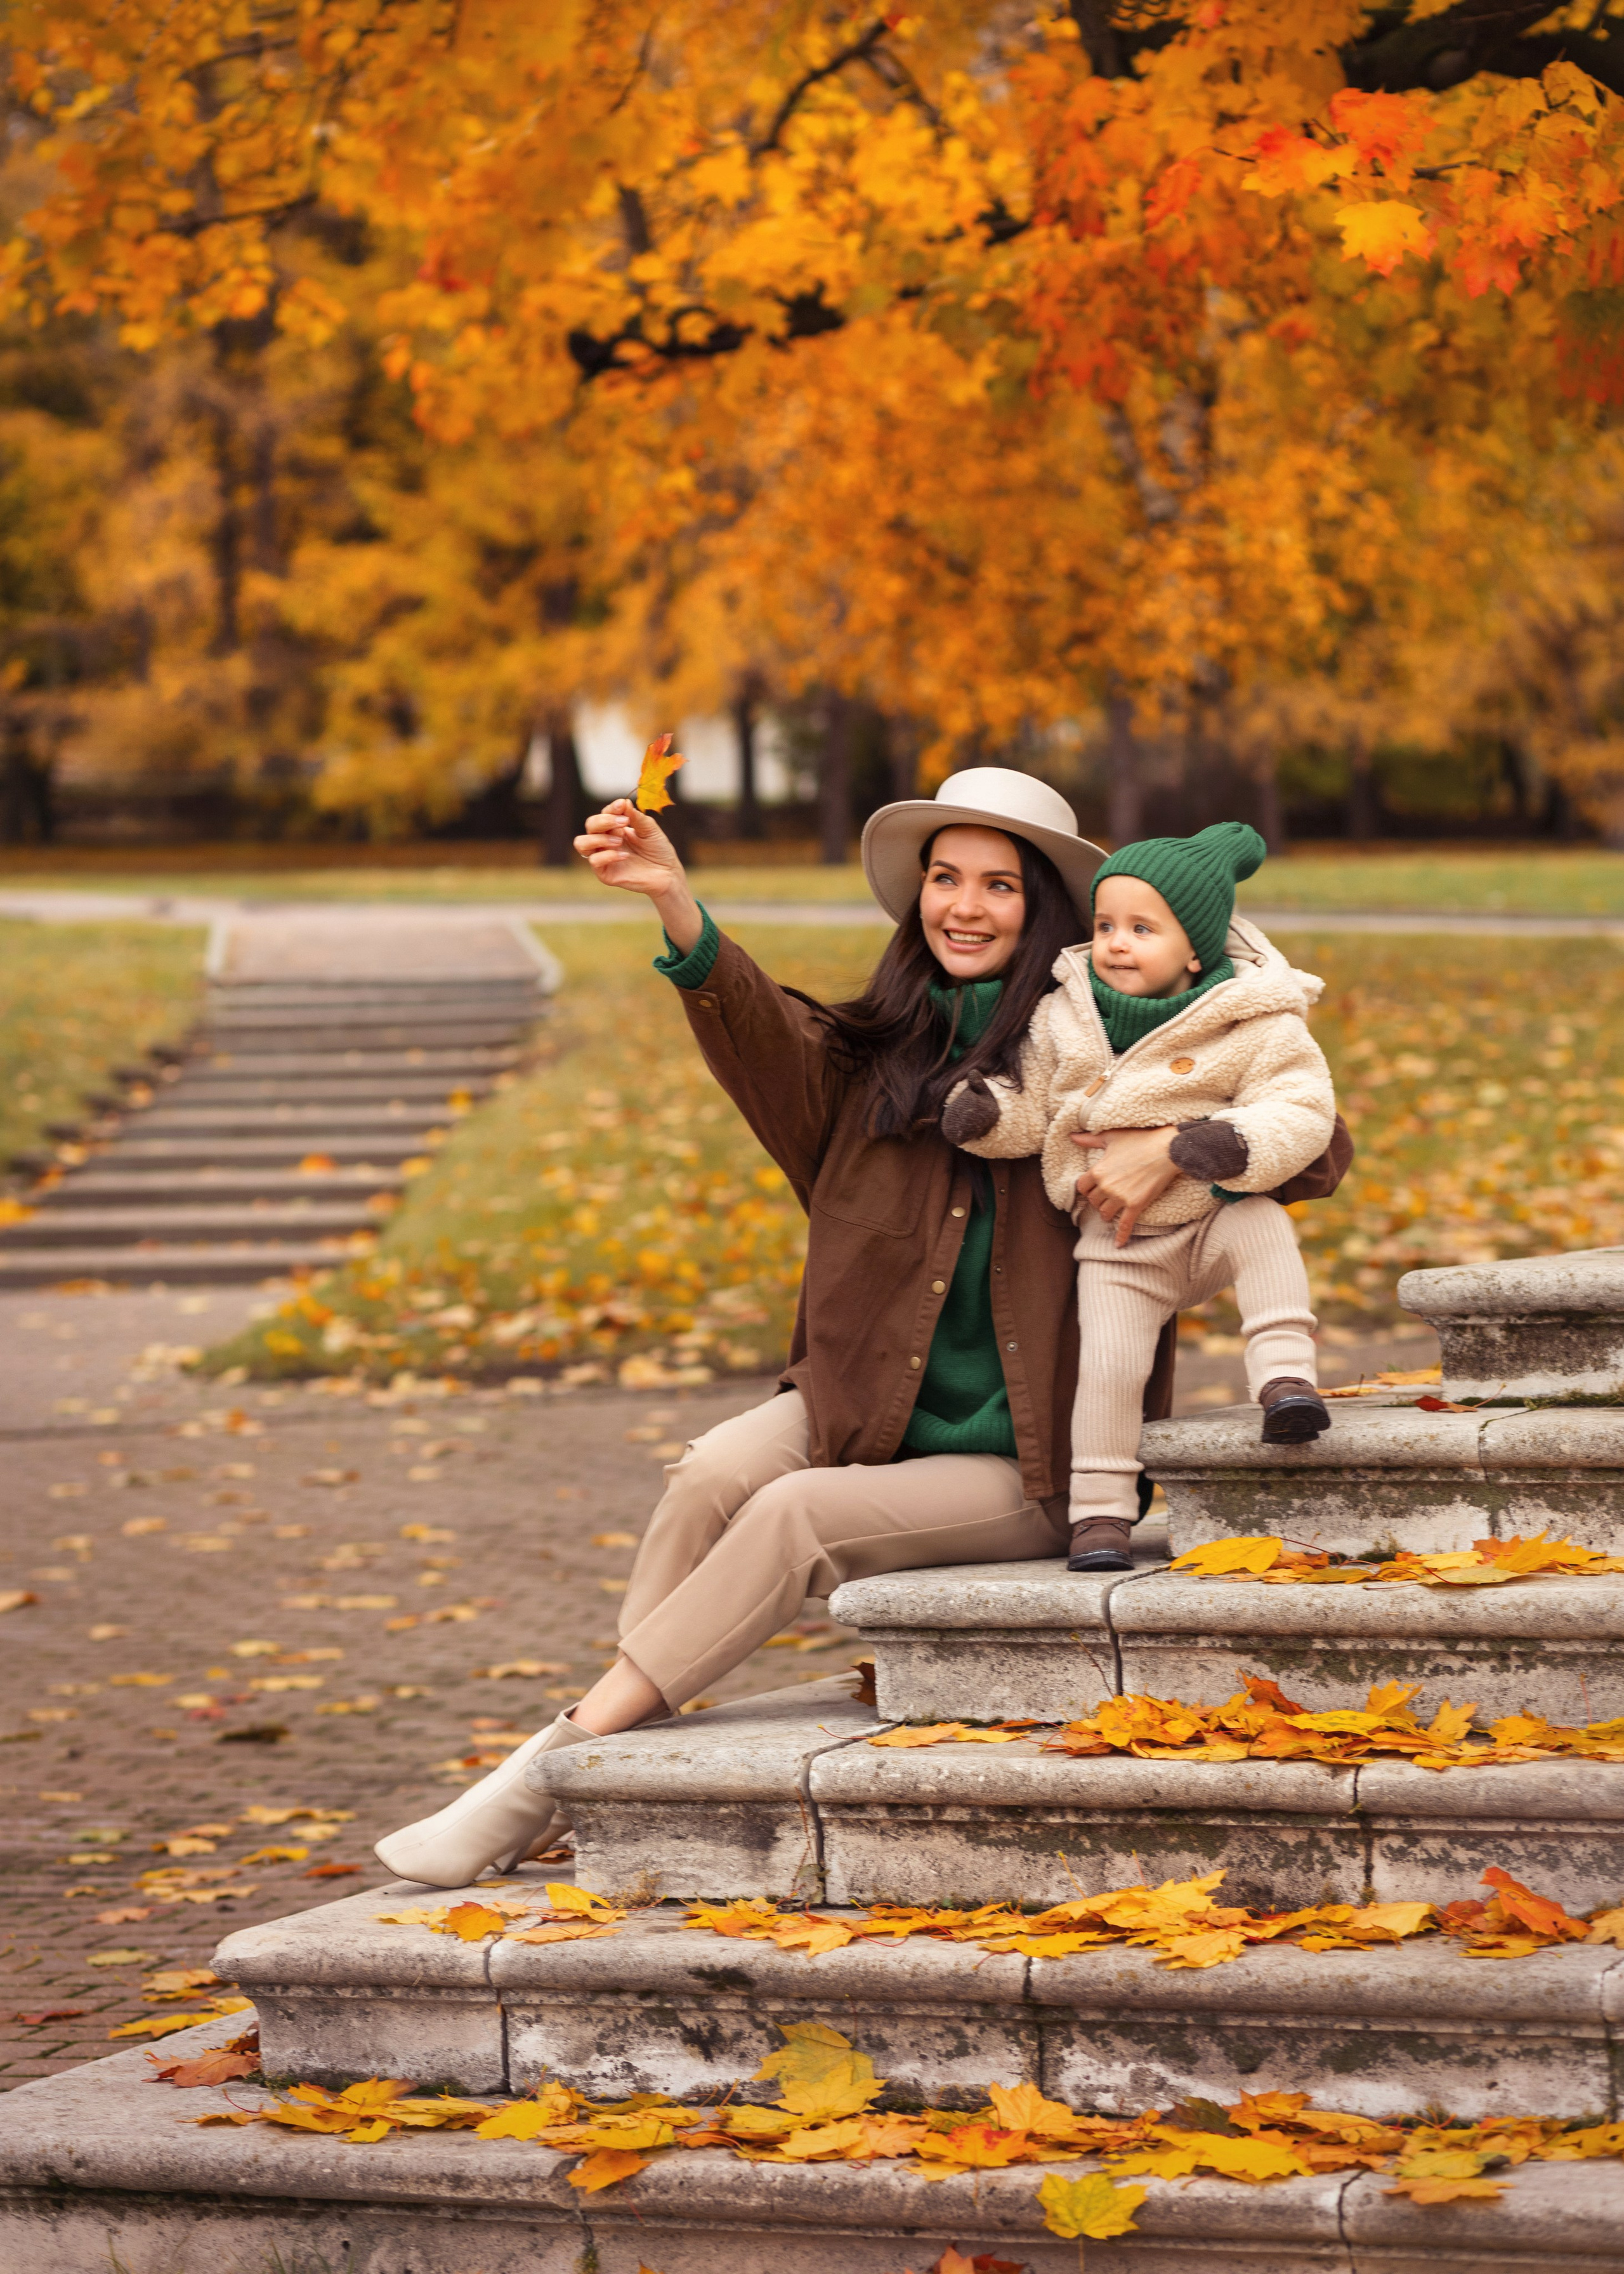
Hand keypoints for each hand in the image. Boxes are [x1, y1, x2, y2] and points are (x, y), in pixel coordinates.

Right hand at [574, 798, 701, 950]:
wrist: (668, 873)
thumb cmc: (659, 850)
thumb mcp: (650, 829)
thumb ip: (636, 817)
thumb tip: (624, 802)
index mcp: (615, 829)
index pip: (603, 815)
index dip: (611, 809)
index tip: (622, 805)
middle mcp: (605, 842)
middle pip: (590, 825)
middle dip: (604, 821)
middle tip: (624, 822)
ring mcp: (603, 857)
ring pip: (582, 843)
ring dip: (599, 838)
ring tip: (620, 840)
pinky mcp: (605, 874)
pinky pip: (594, 861)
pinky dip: (608, 855)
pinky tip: (625, 856)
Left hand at [1073, 1125, 1179, 1246]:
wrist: (1166, 1150)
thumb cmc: (1139, 1140)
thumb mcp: (1111, 1137)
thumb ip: (1090, 1139)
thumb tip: (1072, 1136)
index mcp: (1098, 1170)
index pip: (1082, 1187)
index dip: (1086, 1188)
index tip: (1092, 1188)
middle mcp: (1106, 1186)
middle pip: (1093, 1201)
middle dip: (1098, 1200)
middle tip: (1106, 1197)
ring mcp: (1121, 1197)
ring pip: (1105, 1214)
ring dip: (1107, 1213)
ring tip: (1112, 1210)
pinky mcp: (1135, 1205)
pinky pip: (1125, 1225)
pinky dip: (1121, 1236)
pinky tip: (1118, 1245)